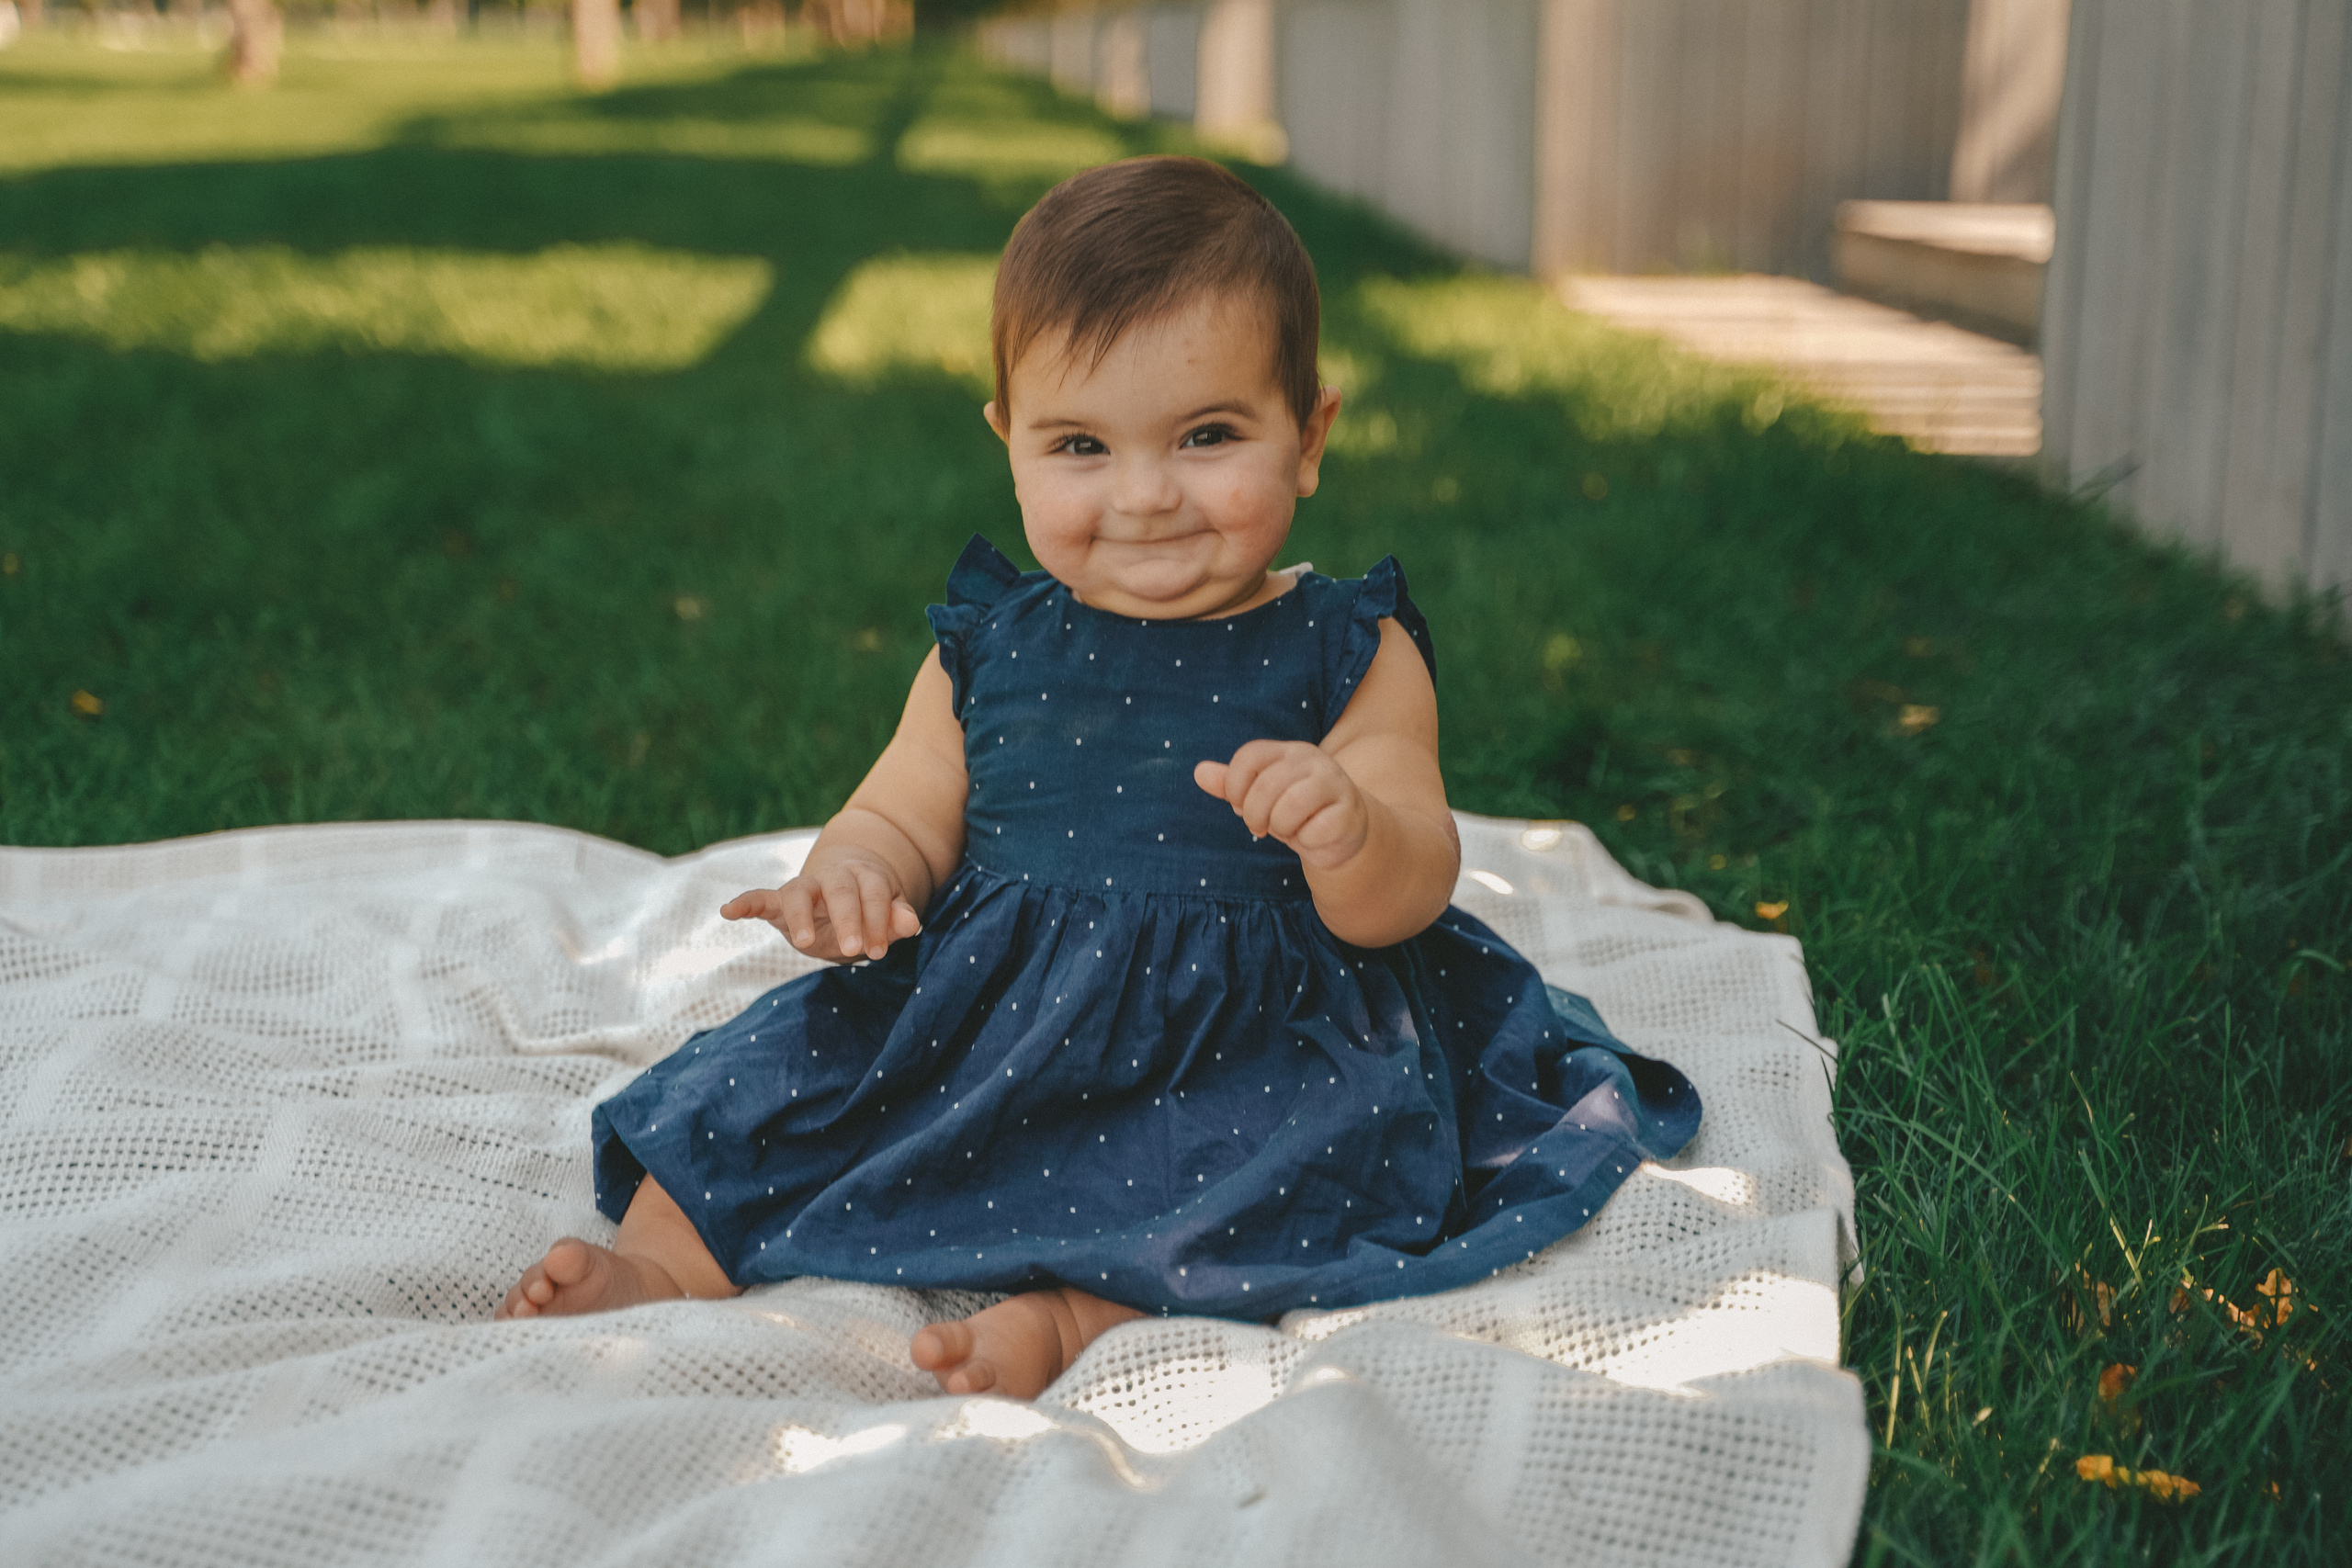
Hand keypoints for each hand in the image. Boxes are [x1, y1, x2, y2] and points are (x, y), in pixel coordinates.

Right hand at [722, 851, 920, 961]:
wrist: (842, 892)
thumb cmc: (867, 908)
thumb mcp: (887, 914)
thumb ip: (897, 919)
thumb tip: (910, 924)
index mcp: (865, 878)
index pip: (874, 895)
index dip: (879, 921)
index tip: (880, 951)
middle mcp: (833, 878)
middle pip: (841, 891)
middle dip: (848, 919)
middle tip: (854, 949)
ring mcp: (804, 887)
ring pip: (799, 892)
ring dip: (801, 916)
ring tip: (804, 941)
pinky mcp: (779, 901)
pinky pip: (759, 898)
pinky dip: (743, 903)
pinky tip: (727, 912)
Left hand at [1193, 740, 1369, 869]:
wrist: (1342, 832)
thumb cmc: (1295, 811)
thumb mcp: (1260, 796)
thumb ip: (1231, 783)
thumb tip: (1199, 772)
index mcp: (1288, 751)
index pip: (1248, 757)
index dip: (1234, 786)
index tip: (1239, 805)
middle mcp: (1313, 760)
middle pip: (1265, 786)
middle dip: (1254, 815)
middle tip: (1261, 827)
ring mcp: (1334, 784)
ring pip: (1288, 808)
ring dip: (1281, 828)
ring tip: (1289, 828)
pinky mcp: (1349, 812)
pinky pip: (1313, 832)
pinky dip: (1306, 842)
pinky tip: (1314, 836)